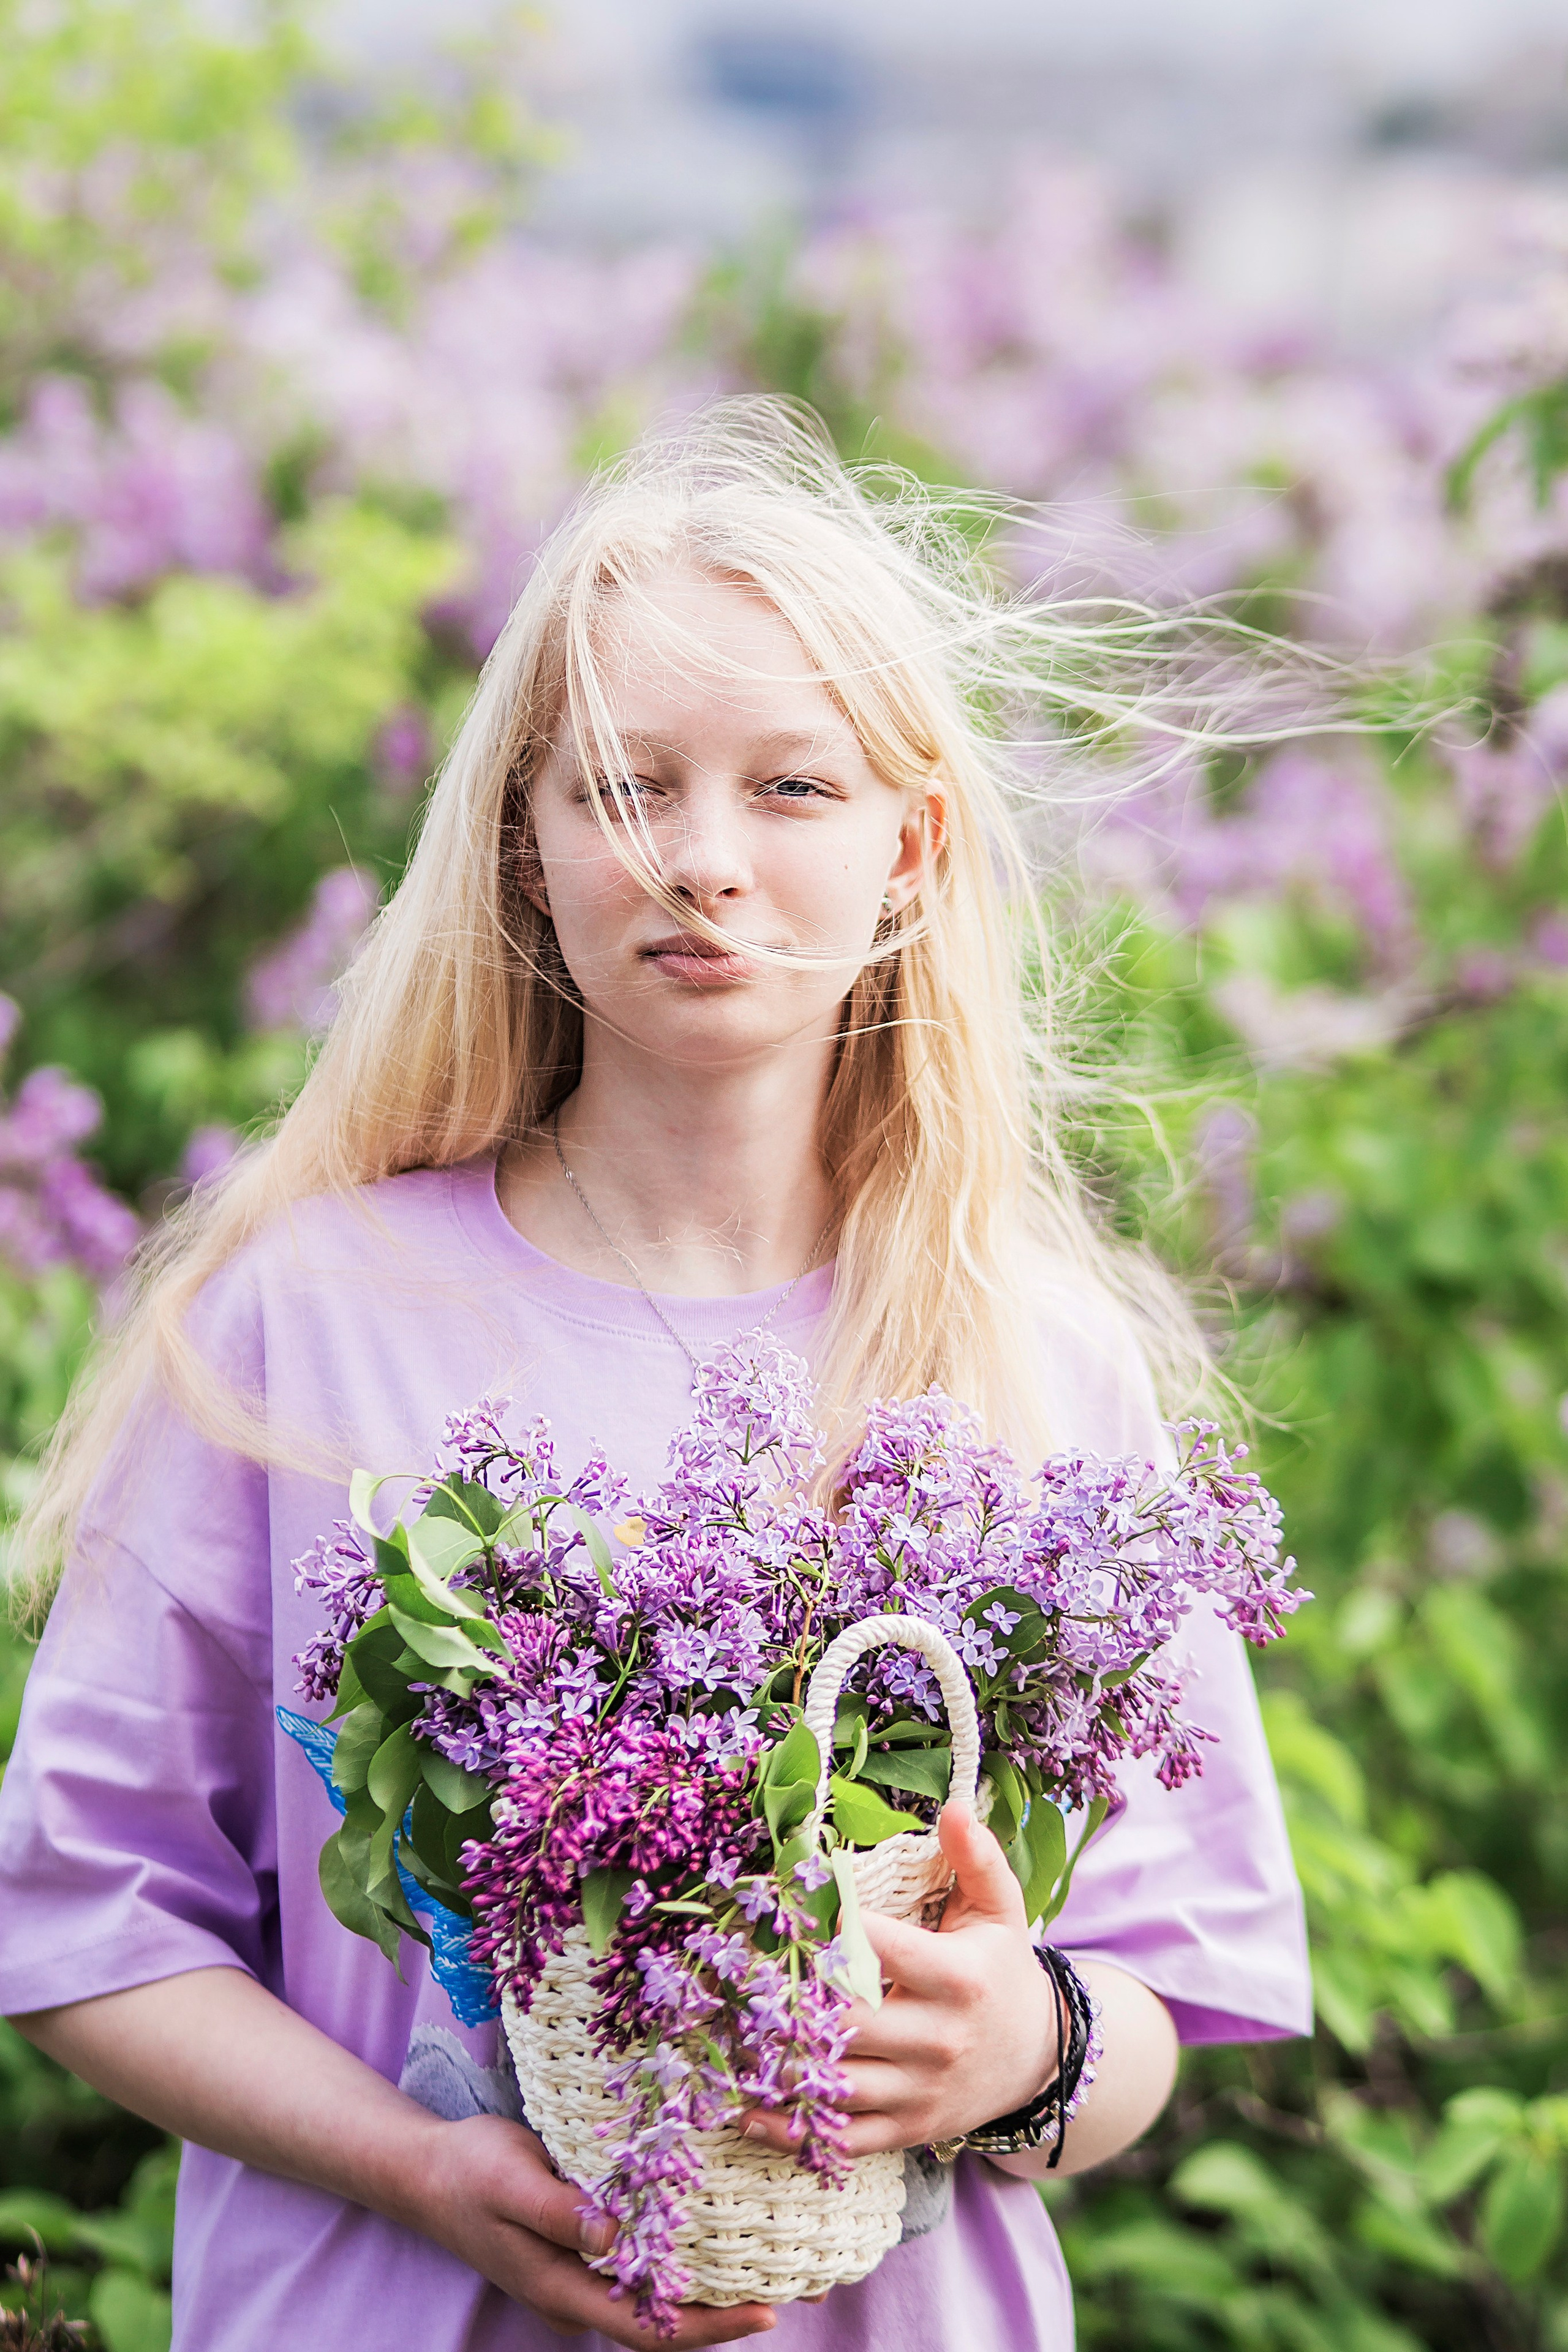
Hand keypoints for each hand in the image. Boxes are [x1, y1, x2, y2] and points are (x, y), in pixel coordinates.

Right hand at [411, 2114, 776, 2344]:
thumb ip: (559, 2211)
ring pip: (655, 2296)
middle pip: (663, 2321)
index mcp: (562, 2290)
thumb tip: (612, 2236)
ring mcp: (579, 2276)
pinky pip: (641, 2268)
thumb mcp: (511, 2181)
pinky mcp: (581, 2248)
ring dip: (708, 2286)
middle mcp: (577, 2295)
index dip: (709, 2327)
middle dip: (726, 2312)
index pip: (649, 2328)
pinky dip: (680, 2258)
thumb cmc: (470, 2171)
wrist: (427, 2172)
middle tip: (793, 2288)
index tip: (765, 2313)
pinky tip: (715, 2231)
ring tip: (771, 2263)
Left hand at [741, 1802, 1059, 2159]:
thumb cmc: (1000, 1969)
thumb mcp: (999, 1910)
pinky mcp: (908, 2129)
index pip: (884, 1950)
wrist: (1037, 2057)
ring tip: (726, 2039)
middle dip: (790, 2002)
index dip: (836, 1930)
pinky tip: (746, 2110)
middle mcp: (938, 2039)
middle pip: (848, 2022)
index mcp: (957, 1979)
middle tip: (737, 1979)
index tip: (797, 1913)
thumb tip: (952, 1806)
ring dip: (776, 2066)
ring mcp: (921, 2091)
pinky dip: (792, 2130)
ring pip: (836, 2086)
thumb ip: (976, 1858)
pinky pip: (842, 2138)